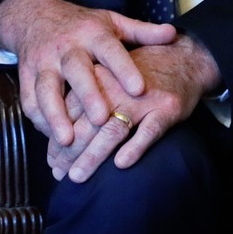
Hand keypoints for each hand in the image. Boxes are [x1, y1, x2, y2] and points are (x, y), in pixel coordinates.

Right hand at [0, 0, 176, 146]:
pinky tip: (52, 137)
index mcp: (91, 34)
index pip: (110, 50)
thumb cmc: (81, 25)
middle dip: (87, 94)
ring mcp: (43, 61)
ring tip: (67, 140)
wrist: (33, 15)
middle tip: (101, 119)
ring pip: (46, 88)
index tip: (139, 89)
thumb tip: (174, 33)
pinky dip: (39, 119)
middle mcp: (66, 47)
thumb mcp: (111, 22)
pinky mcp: (25, 74)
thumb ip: (142, 32)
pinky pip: (29, 99)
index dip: (124, 69)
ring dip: (55, 114)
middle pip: (76, 70)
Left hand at [47, 33, 221, 183]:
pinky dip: (135, 147)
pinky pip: (150, 130)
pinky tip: (121, 164)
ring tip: (78, 175)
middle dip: (69, 151)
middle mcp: (115, 86)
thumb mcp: (107, 78)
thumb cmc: (137, 74)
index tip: (50, 161)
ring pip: (112, 129)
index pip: (69, 110)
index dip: (57, 136)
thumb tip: (56, 130)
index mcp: (96, 78)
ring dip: (93, 155)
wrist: (183, 58)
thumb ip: (84, 99)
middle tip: (59, 174)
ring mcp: (141, 99)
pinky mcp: (167, 107)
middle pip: (86, 122)